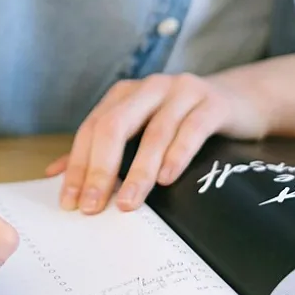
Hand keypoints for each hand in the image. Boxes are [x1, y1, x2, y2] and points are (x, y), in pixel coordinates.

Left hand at [45, 72, 267, 213]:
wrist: (239, 101)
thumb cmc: (182, 121)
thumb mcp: (139, 130)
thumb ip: (100, 149)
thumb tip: (55, 174)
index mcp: (124, 94)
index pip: (92, 129)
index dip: (78, 166)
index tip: (70, 202)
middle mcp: (149, 88)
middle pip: (114, 126)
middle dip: (101, 169)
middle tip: (93, 206)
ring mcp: (181, 91)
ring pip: (154, 131)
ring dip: (139, 171)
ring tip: (129, 203)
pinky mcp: (212, 102)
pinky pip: (191, 129)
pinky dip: (177, 155)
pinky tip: (167, 179)